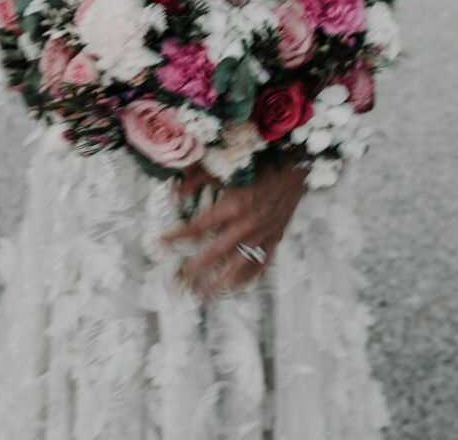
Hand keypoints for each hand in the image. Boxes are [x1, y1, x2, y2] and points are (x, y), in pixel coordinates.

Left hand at [161, 156, 309, 304]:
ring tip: (204, 297)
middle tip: (178, 285)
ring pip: (238, 265)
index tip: (160, 245)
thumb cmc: (262, 161)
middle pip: (215, 254)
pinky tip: (237, 288)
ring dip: (219, 283)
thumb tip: (175, 192)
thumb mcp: (226, 166)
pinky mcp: (275, 236)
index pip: (198, 227)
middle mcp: (247, 225)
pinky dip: (249, 277)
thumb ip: (198, 179)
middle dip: (194, 271)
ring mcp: (262, 234)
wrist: (297, 164)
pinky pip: (261, 262)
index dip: (177, 237)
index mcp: (233, 205)